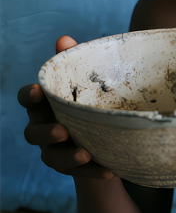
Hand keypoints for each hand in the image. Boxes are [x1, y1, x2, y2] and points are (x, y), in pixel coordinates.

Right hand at [18, 35, 113, 179]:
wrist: (103, 130)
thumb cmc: (88, 98)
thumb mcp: (86, 82)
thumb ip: (73, 62)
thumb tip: (64, 39)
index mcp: (44, 105)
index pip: (27, 99)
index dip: (29, 96)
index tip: (37, 91)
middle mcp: (43, 128)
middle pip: (33, 134)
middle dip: (46, 133)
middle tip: (62, 131)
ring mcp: (54, 149)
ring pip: (52, 158)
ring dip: (67, 157)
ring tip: (85, 154)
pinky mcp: (72, 166)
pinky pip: (80, 173)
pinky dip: (94, 172)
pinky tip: (111, 170)